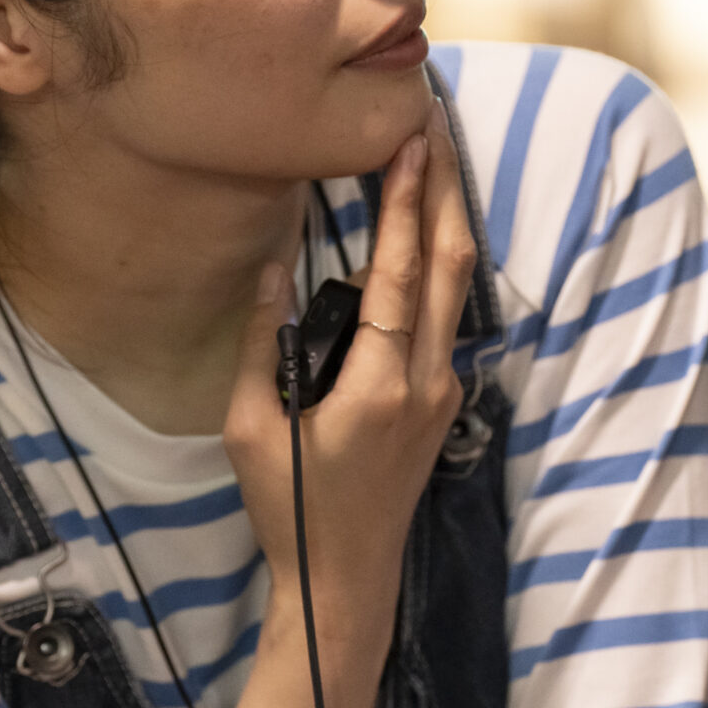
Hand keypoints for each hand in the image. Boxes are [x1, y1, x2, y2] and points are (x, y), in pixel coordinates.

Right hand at [224, 97, 475, 635]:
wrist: (346, 581)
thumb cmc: (291, 510)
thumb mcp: (252, 428)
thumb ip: (262, 344)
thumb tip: (274, 266)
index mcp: (378, 386)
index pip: (397, 273)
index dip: (405, 203)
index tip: (409, 143)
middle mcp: (425, 381)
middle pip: (448, 264)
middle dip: (444, 189)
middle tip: (435, 126)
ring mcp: (442, 391)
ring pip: (455, 287)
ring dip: (446, 220)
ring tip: (434, 162)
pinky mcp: (442, 401)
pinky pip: (443, 316)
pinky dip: (437, 263)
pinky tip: (424, 232)